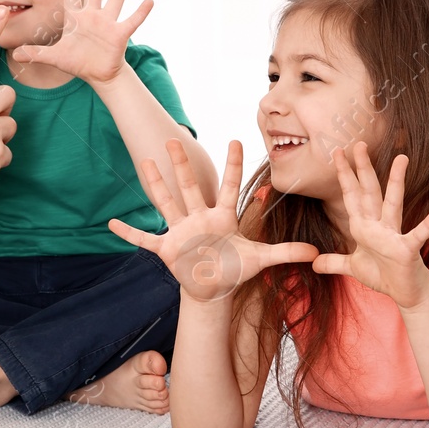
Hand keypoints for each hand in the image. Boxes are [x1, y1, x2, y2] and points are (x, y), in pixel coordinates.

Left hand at [10, 0, 150, 84]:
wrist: (98, 74)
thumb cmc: (78, 62)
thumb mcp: (55, 57)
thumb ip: (36, 54)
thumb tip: (15, 54)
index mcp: (76, 18)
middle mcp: (93, 15)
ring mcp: (108, 23)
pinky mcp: (120, 34)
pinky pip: (132, 21)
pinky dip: (141, 12)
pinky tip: (149, 0)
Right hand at [108, 139, 318, 303]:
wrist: (212, 288)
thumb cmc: (234, 269)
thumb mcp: (260, 260)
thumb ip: (286, 253)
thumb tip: (317, 253)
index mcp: (222, 217)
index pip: (229, 187)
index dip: (232, 165)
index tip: (235, 139)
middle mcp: (199, 218)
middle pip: (190, 186)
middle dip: (182, 164)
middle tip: (174, 139)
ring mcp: (180, 231)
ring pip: (166, 203)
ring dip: (156, 184)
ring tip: (147, 161)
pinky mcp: (166, 248)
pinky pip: (144, 239)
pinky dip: (129, 234)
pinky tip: (112, 225)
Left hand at [313, 141, 428, 310]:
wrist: (406, 293)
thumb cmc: (383, 275)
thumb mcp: (353, 267)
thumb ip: (334, 262)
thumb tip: (315, 263)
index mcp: (366, 226)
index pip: (352, 196)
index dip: (344, 176)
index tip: (336, 154)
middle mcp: (380, 225)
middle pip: (370, 191)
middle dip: (363, 168)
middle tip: (358, 143)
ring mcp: (394, 235)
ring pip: (394, 203)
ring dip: (397, 181)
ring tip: (402, 158)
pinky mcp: (407, 250)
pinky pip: (418, 234)